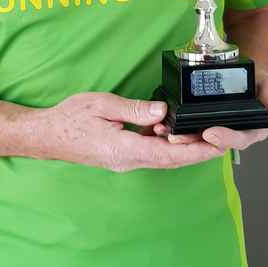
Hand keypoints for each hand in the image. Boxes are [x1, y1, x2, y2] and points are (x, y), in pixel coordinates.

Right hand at [39, 92, 225, 172]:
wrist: (47, 135)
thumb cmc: (70, 118)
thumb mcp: (103, 105)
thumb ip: (135, 109)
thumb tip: (163, 111)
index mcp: (125, 150)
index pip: (169, 155)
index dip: (196, 151)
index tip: (217, 146)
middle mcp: (128, 161)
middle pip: (171, 159)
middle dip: (197, 149)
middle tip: (220, 136)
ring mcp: (125, 160)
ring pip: (162, 156)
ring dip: (181, 145)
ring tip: (199, 129)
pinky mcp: (122, 155)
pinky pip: (149, 151)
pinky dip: (164, 142)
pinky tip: (168, 127)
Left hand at [146, 69, 267, 149]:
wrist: (251, 77)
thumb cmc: (261, 84)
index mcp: (251, 130)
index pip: (237, 139)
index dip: (224, 138)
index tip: (210, 133)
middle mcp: (234, 133)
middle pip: (213, 142)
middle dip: (195, 140)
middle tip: (180, 136)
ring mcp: (219, 128)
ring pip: (199, 137)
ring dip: (184, 136)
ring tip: (167, 132)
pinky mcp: (206, 121)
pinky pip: (192, 126)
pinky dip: (179, 126)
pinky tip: (164, 123)